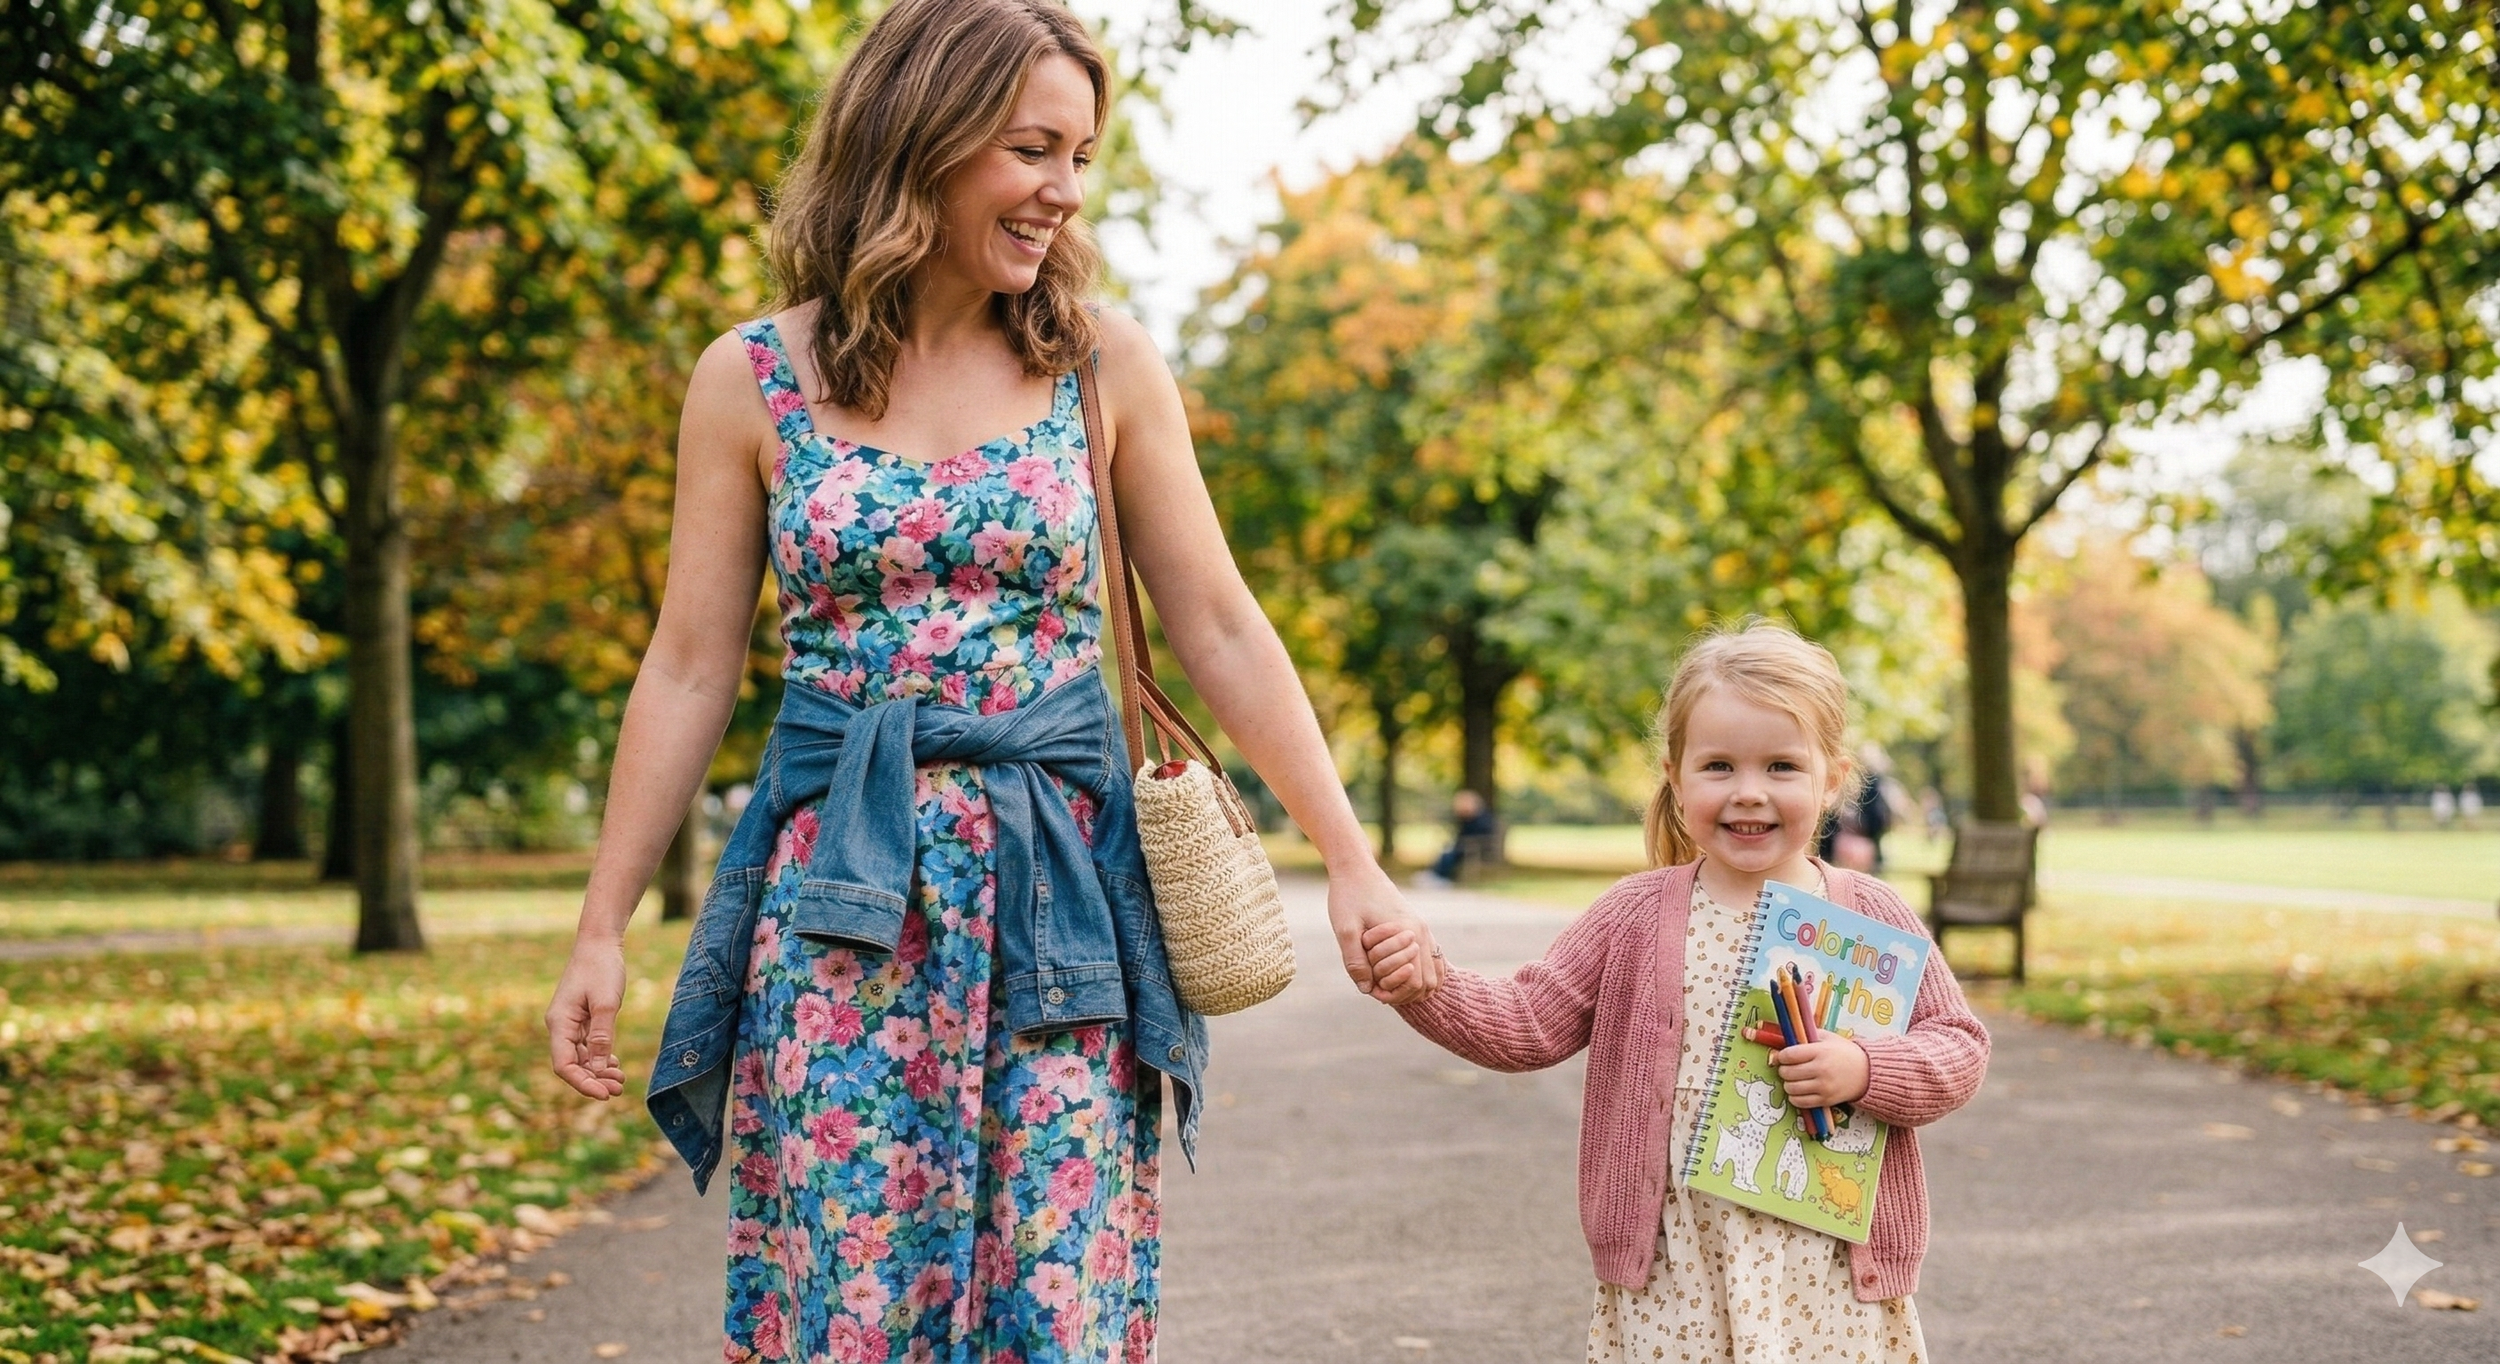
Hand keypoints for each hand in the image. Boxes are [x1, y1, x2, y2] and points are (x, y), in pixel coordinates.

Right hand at [546, 937, 627, 1100]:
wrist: (600, 942)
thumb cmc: (602, 968)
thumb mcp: (606, 1003)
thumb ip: (602, 1036)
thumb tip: (598, 1069)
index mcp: (559, 1023)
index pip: (564, 1065)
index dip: (582, 1083)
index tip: (604, 1094)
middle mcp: (560, 1026)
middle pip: (572, 1064)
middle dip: (593, 1080)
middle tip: (618, 1090)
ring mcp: (570, 1023)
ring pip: (580, 1057)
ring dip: (598, 1071)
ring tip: (620, 1081)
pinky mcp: (581, 1019)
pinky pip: (586, 1046)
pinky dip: (599, 1057)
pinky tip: (614, 1064)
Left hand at [1327, 860, 1442, 1005]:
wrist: (1356, 868)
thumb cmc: (1348, 897)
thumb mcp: (1345, 930)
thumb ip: (1355, 961)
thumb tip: (1367, 989)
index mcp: (1408, 933)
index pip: (1415, 982)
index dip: (1395, 993)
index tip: (1373, 990)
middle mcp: (1421, 932)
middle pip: (1429, 982)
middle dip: (1405, 992)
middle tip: (1379, 988)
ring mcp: (1423, 928)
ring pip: (1433, 972)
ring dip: (1413, 984)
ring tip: (1387, 983)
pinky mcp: (1418, 926)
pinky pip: (1431, 958)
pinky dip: (1420, 972)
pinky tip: (1398, 974)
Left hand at [1772, 1038, 1869, 1109]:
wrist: (1867, 1072)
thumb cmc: (1844, 1053)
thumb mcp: (1827, 1038)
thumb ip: (1806, 1036)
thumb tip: (1782, 1041)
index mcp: (1821, 1052)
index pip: (1789, 1055)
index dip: (1781, 1056)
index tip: (1783, 1056)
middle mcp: (1821, 1070)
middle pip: (1787, 1072)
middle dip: (1784, 1069)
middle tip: (1789, 1068)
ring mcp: (1824, 1087)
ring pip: (1791, 1088)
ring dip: (1788, 1084)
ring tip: (1795, 1079)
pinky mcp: (1826, 1100)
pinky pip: (1800, 1102)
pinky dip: (1794, 1097)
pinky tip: (1800, 1090)